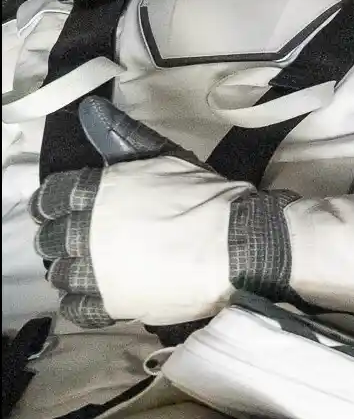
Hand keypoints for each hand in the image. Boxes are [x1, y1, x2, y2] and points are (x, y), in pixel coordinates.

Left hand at [32, 99, 278, 326]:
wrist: (240, 246)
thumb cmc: (208, 200)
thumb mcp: (165, 159)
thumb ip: (123, 137)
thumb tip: (90, 110)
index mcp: (95, 192)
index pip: (51, 198)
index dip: (57, 205)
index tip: (71, 211)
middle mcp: (85, 231)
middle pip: (50, 240)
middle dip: (64, 240)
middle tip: (89, 242)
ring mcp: (96, 271)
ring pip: (61, 275)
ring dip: (74, 271)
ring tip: (98, 271)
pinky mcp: (111, 304)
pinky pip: (77, 308)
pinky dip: (84, 303)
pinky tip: (100, 296)